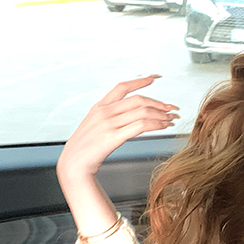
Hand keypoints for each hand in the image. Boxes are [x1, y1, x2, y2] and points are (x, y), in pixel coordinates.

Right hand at [57, 76, 178, 182]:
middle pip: (138, 100)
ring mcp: (108, 124)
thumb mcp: (93, 126)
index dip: (139, 81)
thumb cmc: (85, 149)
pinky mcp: (113, 137)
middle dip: (158, 104)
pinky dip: (156, 125)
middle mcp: (104, 112)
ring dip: (161, 115)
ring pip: (143, 112)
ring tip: (171, 120)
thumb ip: (108, 118)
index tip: (153, 79)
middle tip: (171, 108)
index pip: (121, 87)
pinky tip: (163, 126)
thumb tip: (129, 115)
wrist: (73, 165)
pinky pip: (141, 126)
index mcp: (98, 107)